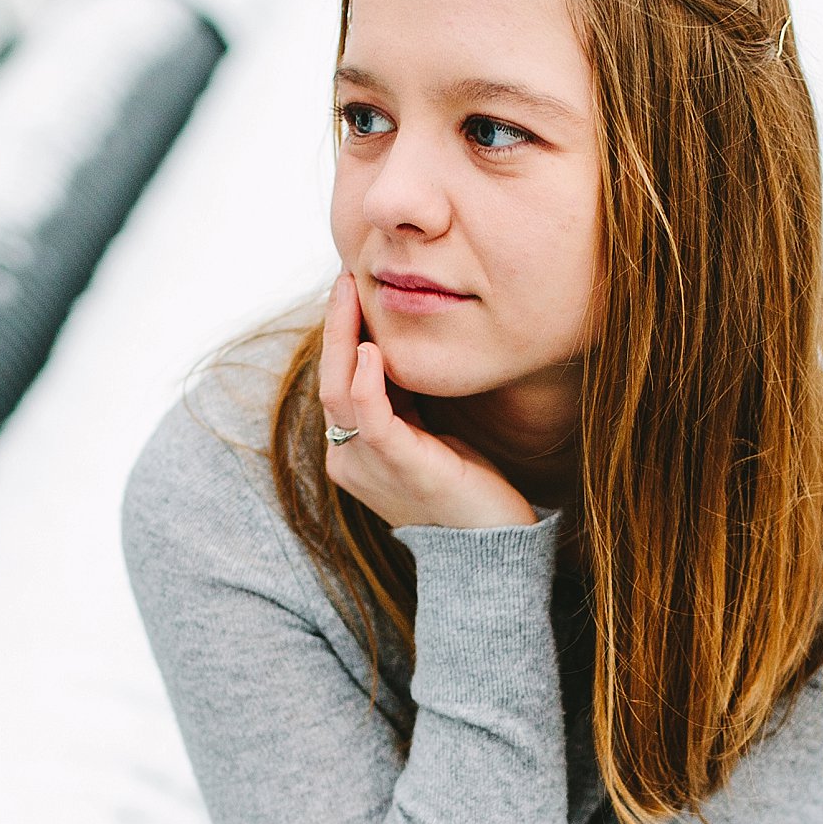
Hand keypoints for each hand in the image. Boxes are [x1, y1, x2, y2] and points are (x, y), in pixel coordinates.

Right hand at [319, 275, 534, 532]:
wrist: (492, 547)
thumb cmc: (467, 489)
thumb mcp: (430, 432)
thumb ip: (409, 399)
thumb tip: (399, 350)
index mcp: (355, 449)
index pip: (338, 382)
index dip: (342, 335)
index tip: (351, 290)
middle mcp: (350, 458)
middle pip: (330, 380)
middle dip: (336, 324)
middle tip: (345, 275)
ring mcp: (369, 466)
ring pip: (339, 392)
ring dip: (344, 337)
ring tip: (351, 293)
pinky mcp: (399, 467)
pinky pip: (371, 418)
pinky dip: (365, 382)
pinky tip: (370, 349)